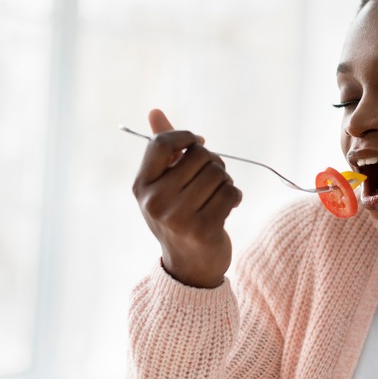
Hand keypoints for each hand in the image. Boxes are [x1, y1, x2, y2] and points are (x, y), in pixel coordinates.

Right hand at [132, 109, 241, 287]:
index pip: (163, 143)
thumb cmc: (179, 217)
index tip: (198, 145)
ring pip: (218, 174)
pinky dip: (235, 196)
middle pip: (199, 156)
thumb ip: (163, 149)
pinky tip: (229, 207)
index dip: (187, 138)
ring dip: (226, 181)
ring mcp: (177, 217)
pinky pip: (231, 193)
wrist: (190, 267)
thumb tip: (155, 110)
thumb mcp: (164, 185)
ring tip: (219, 196)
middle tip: (213, 179)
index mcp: (142, 186)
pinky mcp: (202, 229)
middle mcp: (154, 201)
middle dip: (213, 163)